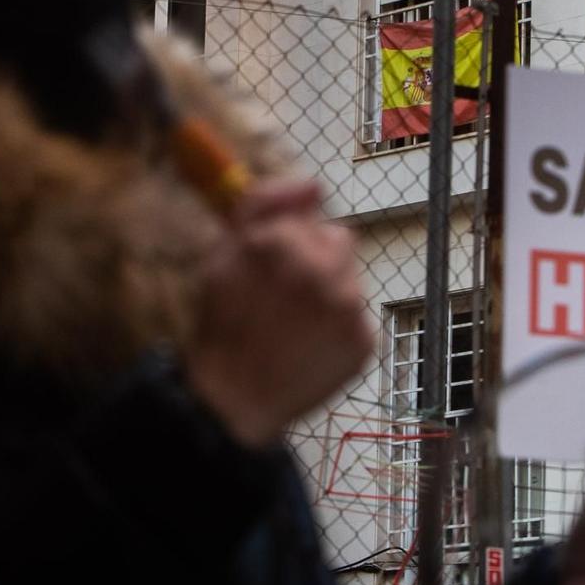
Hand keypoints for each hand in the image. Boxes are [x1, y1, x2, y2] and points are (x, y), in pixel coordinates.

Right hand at [182, 179, 372, 448]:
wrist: (232, 401)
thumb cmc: (222, 325)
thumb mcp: (222, 255)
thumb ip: (262, 205)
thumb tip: (312, 183)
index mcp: (280, 242)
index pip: (307, 217)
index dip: (287, 241)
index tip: (270, 266)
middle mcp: (320, 269)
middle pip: (336, 240)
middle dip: (314, 259)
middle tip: (284, 295)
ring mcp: (346, 307)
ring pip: (348, 278)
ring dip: (328, 292)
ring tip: (295, 326)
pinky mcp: (362, 341)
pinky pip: (357, 318)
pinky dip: (338, 329)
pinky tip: (309, 346)